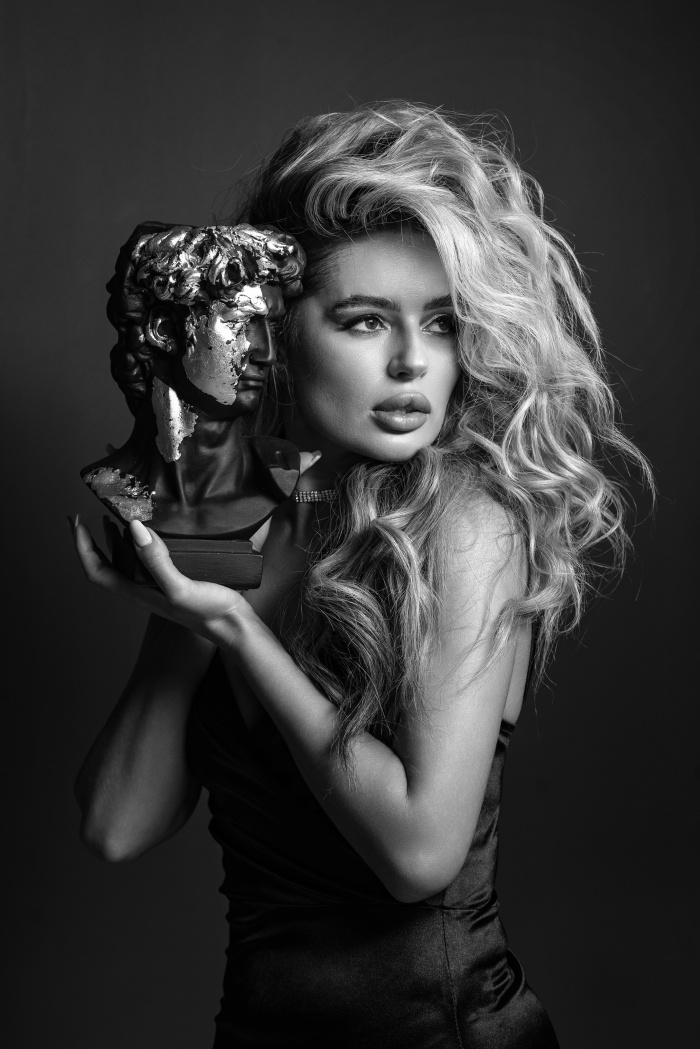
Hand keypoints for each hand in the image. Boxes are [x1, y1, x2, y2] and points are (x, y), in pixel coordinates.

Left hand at [73, 518, 252, 643]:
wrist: (233, 625)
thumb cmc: (206, 610)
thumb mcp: (178, 587)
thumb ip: (155, 560)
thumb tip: (133, 527)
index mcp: (136, 592)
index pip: (95, 570)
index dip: (82, 547)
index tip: (76, 521)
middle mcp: (141, 588)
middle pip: (106, 564)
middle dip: (92, 541)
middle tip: (84, 516)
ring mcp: (156, 584)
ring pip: (126, 560)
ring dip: (115, 539)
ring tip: (112, 516)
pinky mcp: (173, 578)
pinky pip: (147, 558)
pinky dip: (141, 541)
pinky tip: (152, 529)